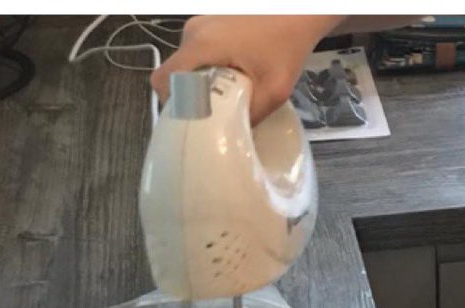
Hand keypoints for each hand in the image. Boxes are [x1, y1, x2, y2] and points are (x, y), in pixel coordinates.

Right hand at [151, 15, 337, 123]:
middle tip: (211, 115)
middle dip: (189, 97)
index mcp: (201, 44)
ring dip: (201, 83)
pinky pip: (199, 52)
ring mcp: (200, 23)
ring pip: (186, 63)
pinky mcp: (210, 21)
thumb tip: (234, 137)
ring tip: (225, 96)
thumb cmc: (288, 45)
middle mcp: (193, 31)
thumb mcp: (274, 90)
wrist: (300, 11)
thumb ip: (251, 116)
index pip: (164, 79)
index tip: (190, 120)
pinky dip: (208, 68)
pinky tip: (232, 77)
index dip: (171, 105)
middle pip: (174, 73)